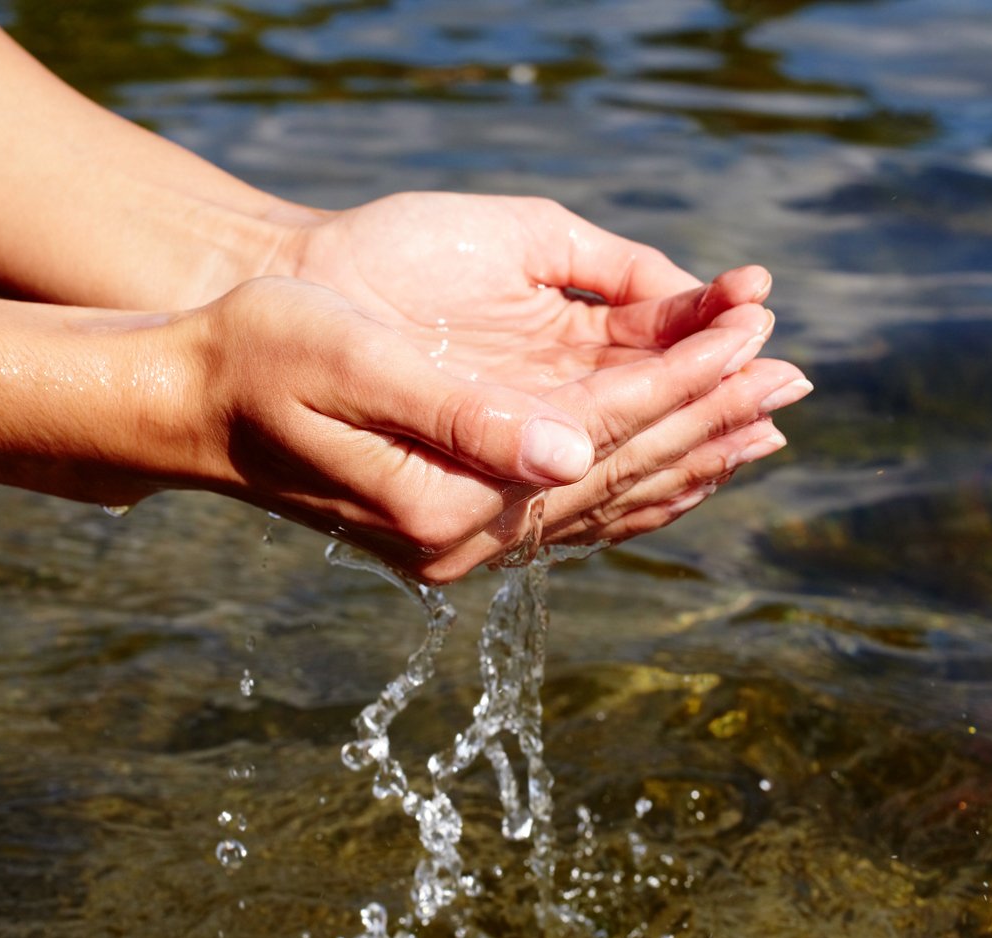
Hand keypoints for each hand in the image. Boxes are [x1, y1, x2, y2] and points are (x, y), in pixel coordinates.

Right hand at [266, 192, 811, 568]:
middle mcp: (465, 539)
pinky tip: (677, 466)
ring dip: (689, 458)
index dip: (681, 384)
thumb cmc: (261, 361)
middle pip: (619, 474)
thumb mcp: (351, 367)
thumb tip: (572, 453)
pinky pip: (575, 512)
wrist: (195, 405)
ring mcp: (463, 543)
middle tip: (796, 377)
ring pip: (608, 502)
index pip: (599, 436)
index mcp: (447, 500)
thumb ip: (463, 417)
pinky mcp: (458, 527)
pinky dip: (638, 483)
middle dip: (710, 419)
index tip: (756, 340)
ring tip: (763, 426)